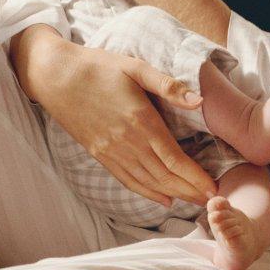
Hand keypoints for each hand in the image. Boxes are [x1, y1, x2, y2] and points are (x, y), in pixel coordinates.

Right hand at [35, 40, 217, 207]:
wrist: (56, 77)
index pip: (174, 158)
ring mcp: (112, 151)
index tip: (213, 188)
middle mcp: (127, 142)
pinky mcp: (100, 154)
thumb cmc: (98, 67)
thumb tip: (199, 100)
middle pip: (164, 175)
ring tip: (193, 202)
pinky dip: (147, 192)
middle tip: (212, 201)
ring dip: (173, 194)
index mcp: (141, 120)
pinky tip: (162, 199)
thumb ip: (168, 85)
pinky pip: (127, 179)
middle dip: (190, 190)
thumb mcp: (135, 67)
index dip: (195, 176)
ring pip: (148, 181)